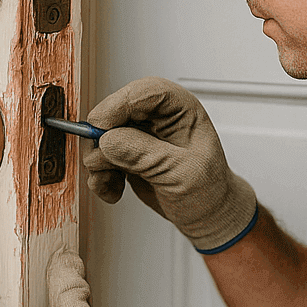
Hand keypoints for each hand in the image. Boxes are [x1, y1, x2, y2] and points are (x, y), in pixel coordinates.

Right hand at [84, 76, 257, 252]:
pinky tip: (114, 190)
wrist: (205, 215)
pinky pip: (98, 157)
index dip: (118, 105)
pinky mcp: (125, 154)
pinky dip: (99, 176)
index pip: (144, 92)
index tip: (101, 129)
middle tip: (101, 163)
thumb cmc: (208, 191)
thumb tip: (109, 141)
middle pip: (113, 111)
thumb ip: (146, 155)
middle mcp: (156, 118)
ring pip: (100, 135)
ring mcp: (138, 135)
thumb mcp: (182, 174)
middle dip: (101, 139)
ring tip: (113, 183)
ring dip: (98, 163)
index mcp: (180, 110)